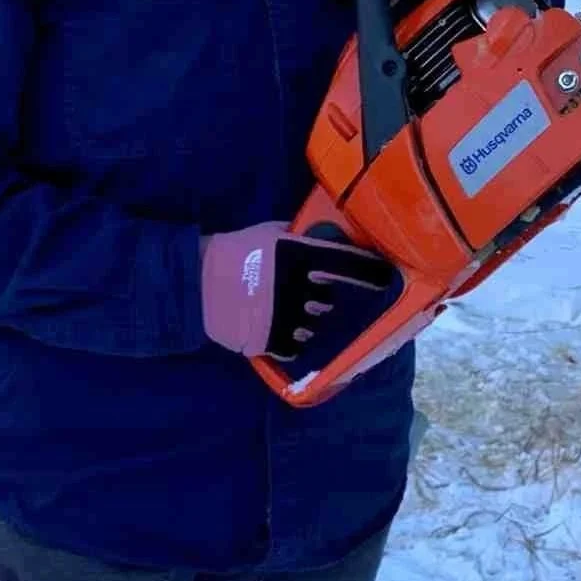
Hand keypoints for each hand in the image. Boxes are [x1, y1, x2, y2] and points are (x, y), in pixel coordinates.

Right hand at [201, 222, 399, 363]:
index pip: (349, 265)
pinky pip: (297, 347)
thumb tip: (330, 238)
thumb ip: (301, 238)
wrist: (196, 282)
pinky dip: (293, 341)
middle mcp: (298, 288)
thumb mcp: (270, 233)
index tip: (384, 277)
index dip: (371, 273)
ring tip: (289, 312)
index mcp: (300, 257)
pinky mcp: (270, 341)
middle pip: (330, 300)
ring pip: (315, 326)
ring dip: (308, 321)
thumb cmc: (235, 251)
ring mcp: (285, 317)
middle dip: (324, 298)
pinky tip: (282, 329)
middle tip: (312, 295)